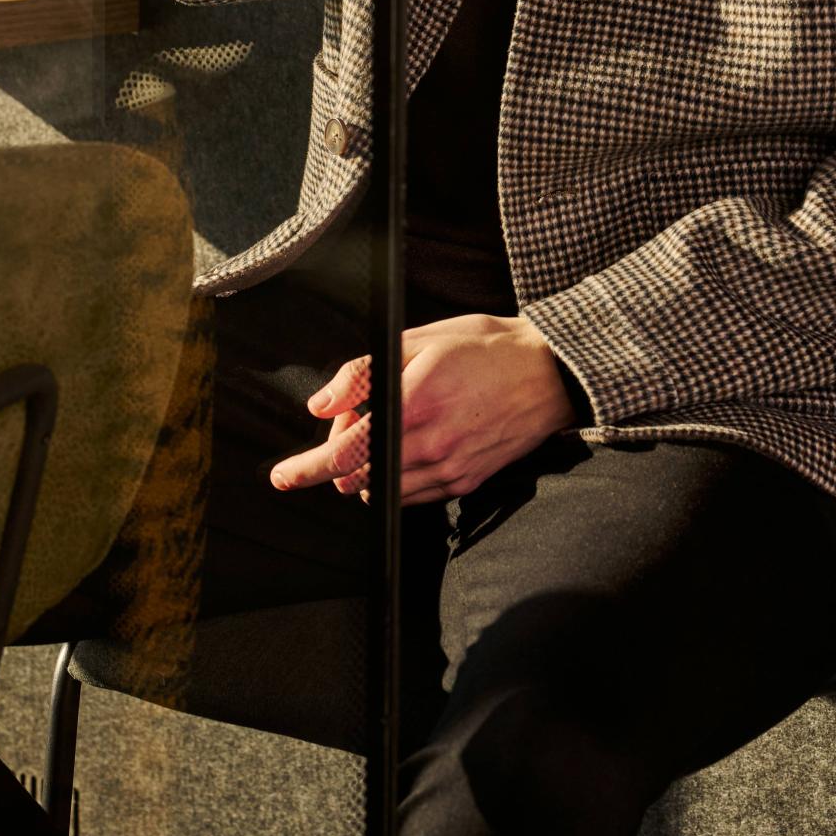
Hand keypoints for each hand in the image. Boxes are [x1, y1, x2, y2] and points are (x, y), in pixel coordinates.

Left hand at [268, 311, 578, 504]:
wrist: (550, 373)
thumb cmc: (487, 347)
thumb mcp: (420, 339)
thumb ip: (363, 372)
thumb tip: (322, 403)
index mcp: (417, 400)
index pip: (348, 451)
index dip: (307, 468)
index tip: (284, 475)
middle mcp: (433, 442)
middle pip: (357, 479)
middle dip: (336, 458)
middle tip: (350, 422)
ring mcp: (451, 467)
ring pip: (382, 493)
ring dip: (365, 472)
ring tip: (382, 432)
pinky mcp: (465, 481)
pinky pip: (412, 496)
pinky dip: (394, 480)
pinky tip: (406, 447)